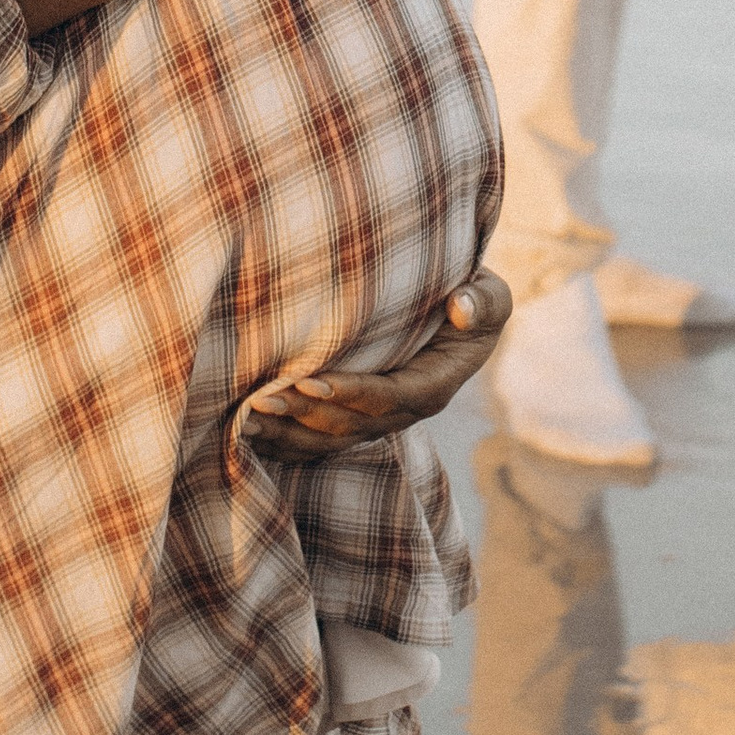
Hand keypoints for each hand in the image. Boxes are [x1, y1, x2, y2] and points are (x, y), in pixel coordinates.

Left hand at [244, 273, 515, 459]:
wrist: (453, 310)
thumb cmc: (469, 294)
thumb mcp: (491, 294)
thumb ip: (483, 301)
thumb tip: (461, 307)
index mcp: (432, 386)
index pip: (389, 397)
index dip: (351, 393)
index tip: (310, 379)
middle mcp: (400, 412)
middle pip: (348, 425)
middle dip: (304, 415)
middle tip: (260, 398)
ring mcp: (373, 420)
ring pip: (325, 439)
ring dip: (285, 432)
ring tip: (244, 417)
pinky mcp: (350, 418)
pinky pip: (313, 440)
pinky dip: (279, 440)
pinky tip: (243, 431)